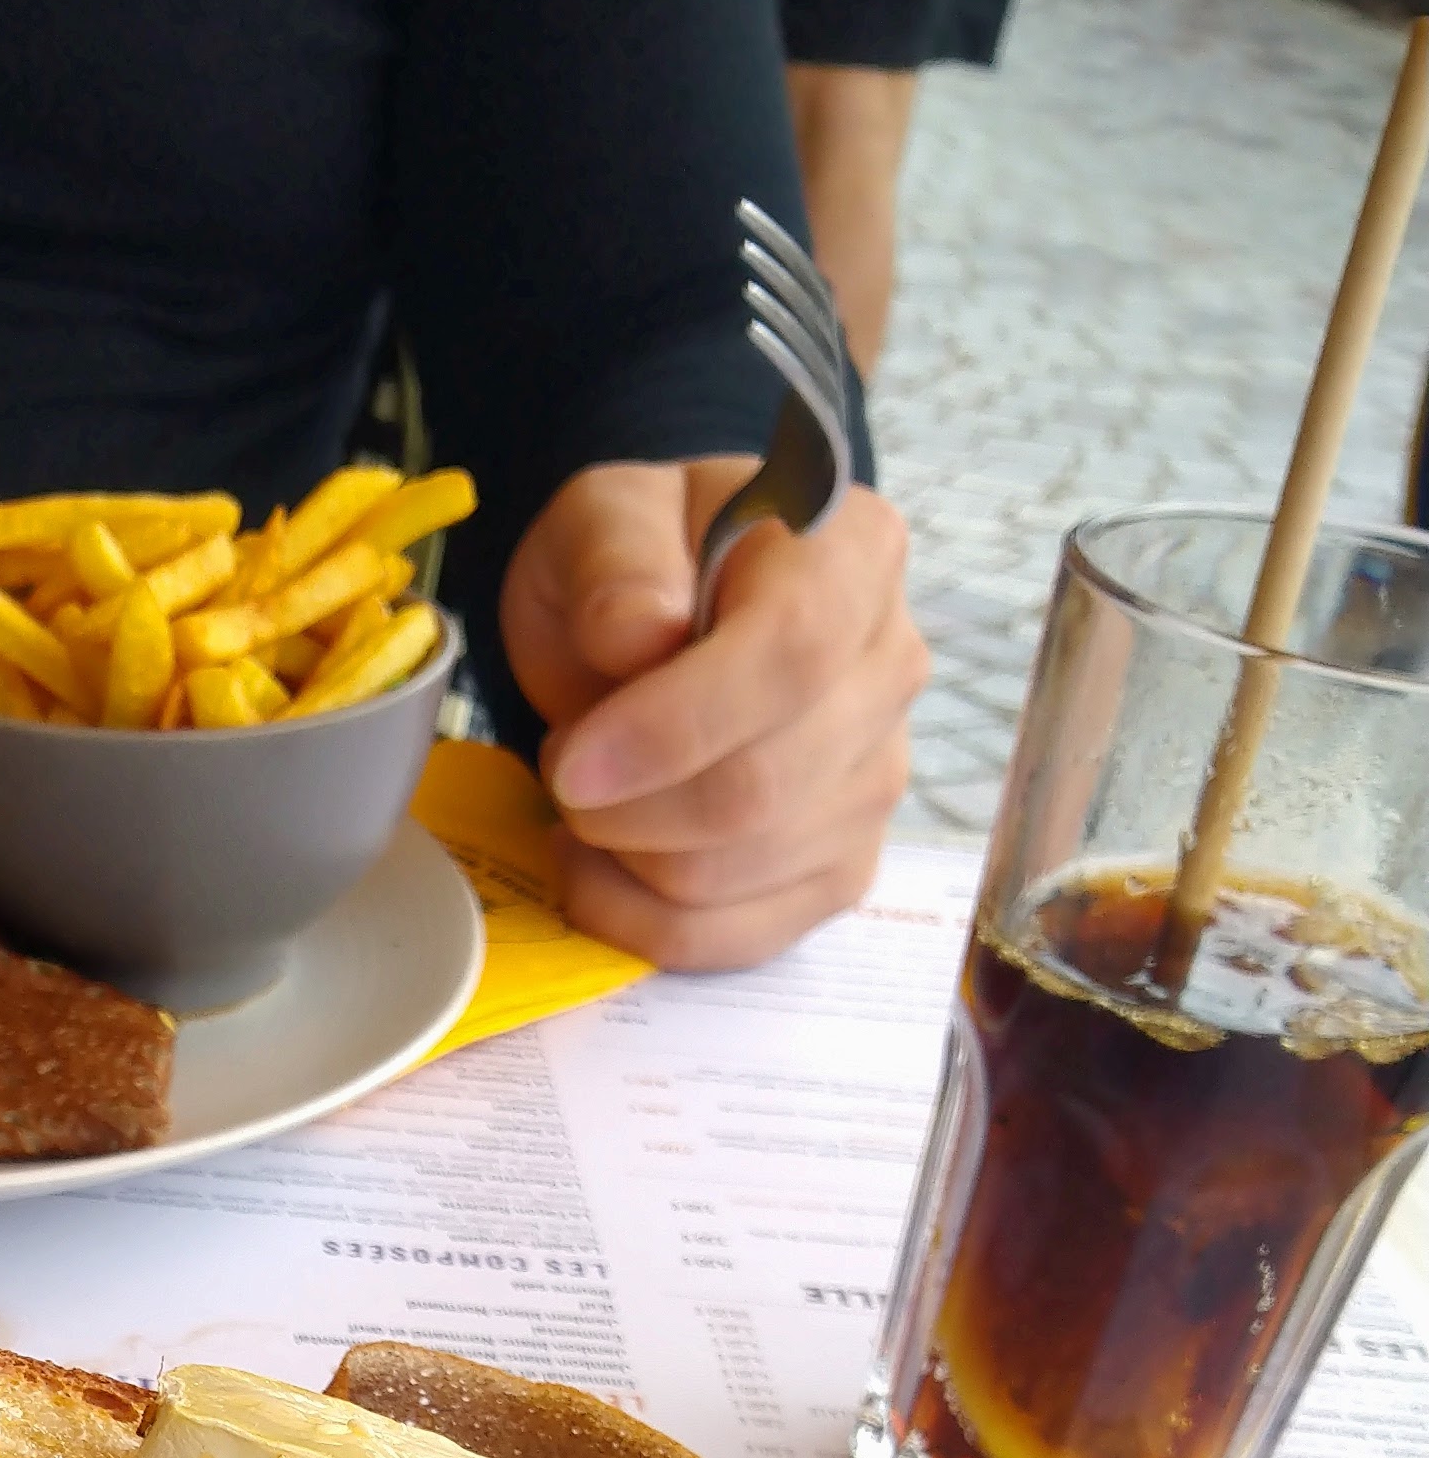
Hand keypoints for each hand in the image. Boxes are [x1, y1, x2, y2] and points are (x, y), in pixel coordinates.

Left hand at [496, 460, 923, 968]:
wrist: (651, 622)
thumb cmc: (636, 563)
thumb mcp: (602, 519)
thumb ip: (617, 560)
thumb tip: (641, 636)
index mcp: (853, 554)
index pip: (793, 654)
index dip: (675, 725)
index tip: (573, 761)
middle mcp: (891, 669)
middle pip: (763, 788)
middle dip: (627, 805)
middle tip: (565, 766)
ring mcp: (876, 780)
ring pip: (738, 872)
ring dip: (625, 856)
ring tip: (587, 796)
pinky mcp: (841, 869)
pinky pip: (740, 937)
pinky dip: (642, 922)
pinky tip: (598, 871)